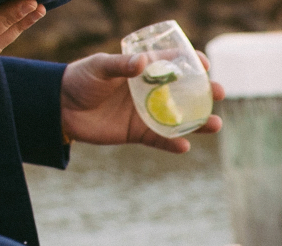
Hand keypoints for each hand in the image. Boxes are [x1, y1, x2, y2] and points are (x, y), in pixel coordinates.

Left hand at [61, 53, 223, 150]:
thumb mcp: (100, 67)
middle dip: (204, 93)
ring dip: (198, 123)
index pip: (172, 62)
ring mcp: (145, 112)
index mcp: (142, 69)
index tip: (205, 65)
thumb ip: (121, 65)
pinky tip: (185, 146)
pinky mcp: (137, 133)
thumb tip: (143, 63)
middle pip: (183, 92)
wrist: (61, 108)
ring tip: (215, 125)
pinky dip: (173, 144)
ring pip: (178, 118)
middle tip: (219, 94)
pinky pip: (160, 139)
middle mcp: (148, 90)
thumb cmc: (80, 79)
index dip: (191, 62)